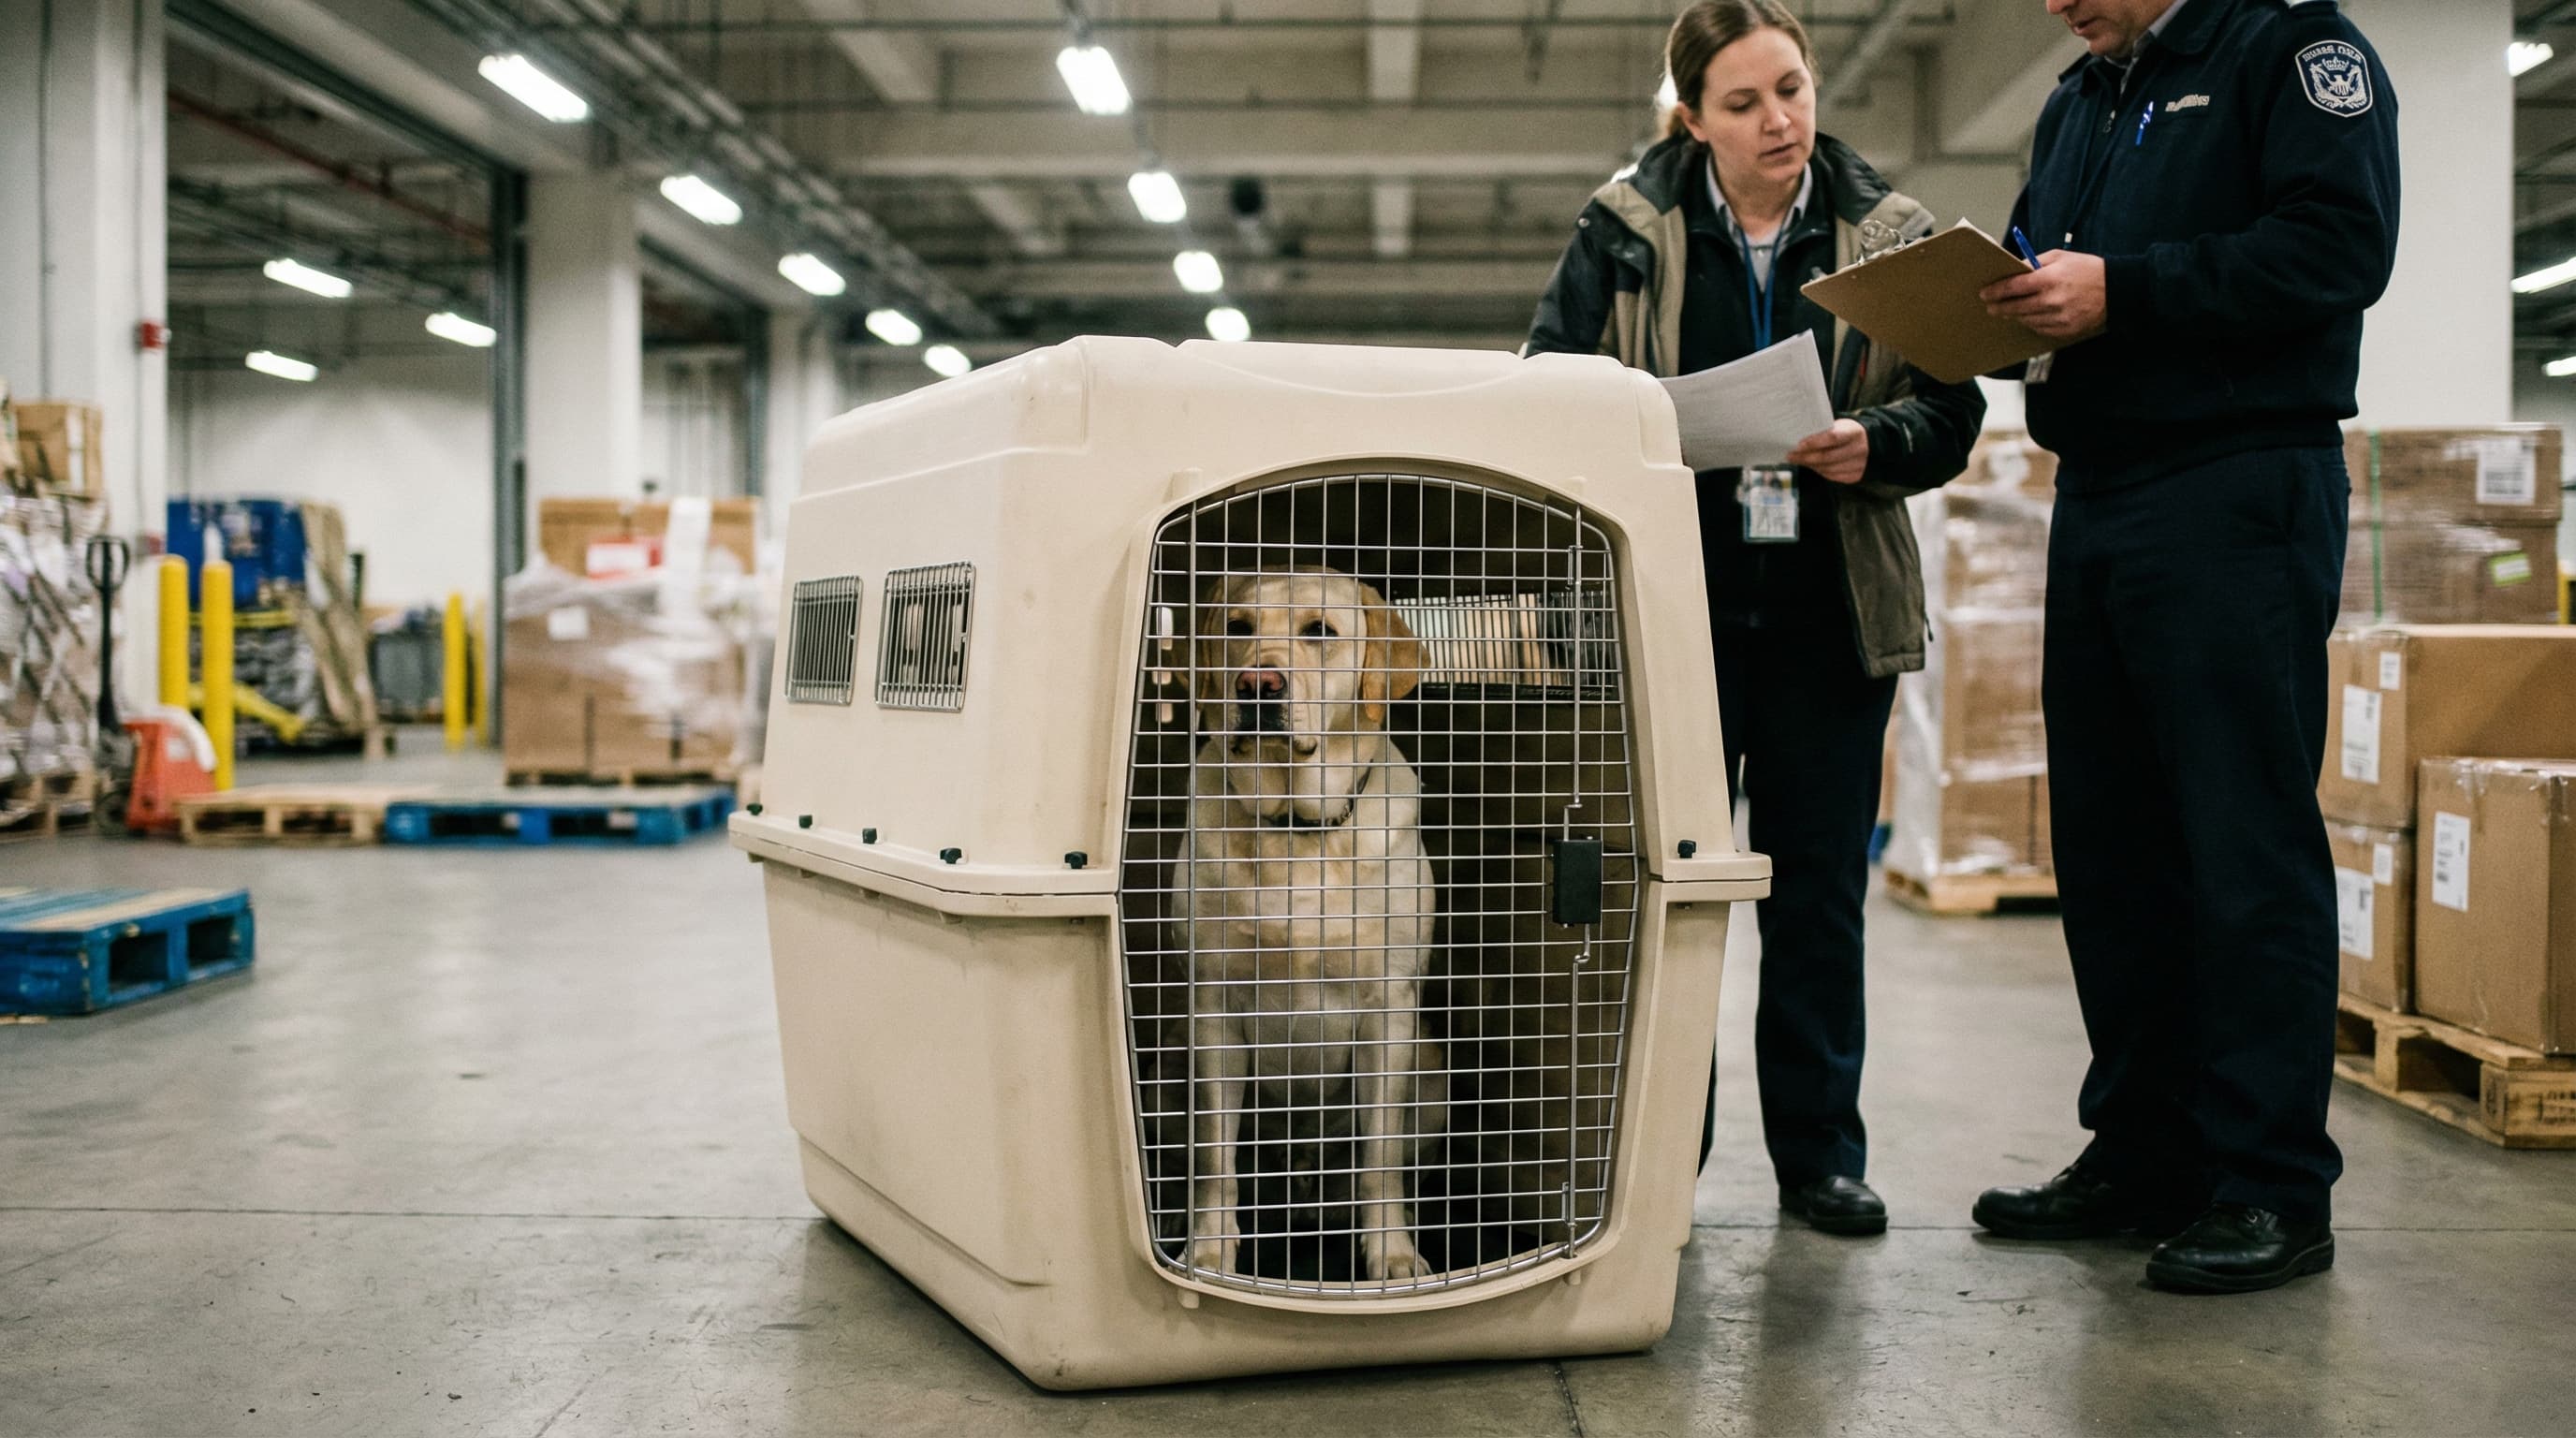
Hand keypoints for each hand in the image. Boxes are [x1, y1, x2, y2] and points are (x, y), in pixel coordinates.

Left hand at [1786, 418, 1869, 485]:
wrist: (1870, 445)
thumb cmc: (1847, 433)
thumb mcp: (1840, 426)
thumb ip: (1824, 431)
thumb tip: (1797, 437)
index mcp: (1854, 432)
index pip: (1832, 438)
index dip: (1814, 442)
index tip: (1798, 444)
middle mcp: (1858, 449)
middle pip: (1827, 457)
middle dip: (1805, 457)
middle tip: (1790, 454)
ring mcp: (1858, 465)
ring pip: (1827, 469)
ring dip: (1809, 465)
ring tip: (1796, 459)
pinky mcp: (1854, 476)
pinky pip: (1831, 476)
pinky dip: (1818, 470)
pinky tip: (1810, 465)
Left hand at [1979, 250, 2107, 342]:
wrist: (2117, 290)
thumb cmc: (2088, 269)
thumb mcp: (2061, 257)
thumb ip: (2035, 263)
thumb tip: (2014, 270)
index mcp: (2049, 278)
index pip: (2013, 287)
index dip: (1996, 291)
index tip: (1985, 293)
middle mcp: (2052, 301)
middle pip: (2015, 307)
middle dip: (1999, 307)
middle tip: (1990, 306)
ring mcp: (2058, 318)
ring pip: (2026, 320)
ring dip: (2014, 315)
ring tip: (2007, 311)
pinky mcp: (2065, 331)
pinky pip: (2039, 329)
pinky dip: (2031, 323)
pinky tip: (2028, 317)